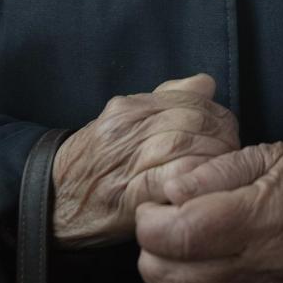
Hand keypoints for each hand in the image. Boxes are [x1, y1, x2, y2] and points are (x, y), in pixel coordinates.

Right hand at [51, 74, 236, 248]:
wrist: (49, 199)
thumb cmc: (95, 164)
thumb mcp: (124, 123)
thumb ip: (167, 100)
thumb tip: (206, 82)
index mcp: (130, 107)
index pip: (191, 99)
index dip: (219, 118)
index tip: (228, 136)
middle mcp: (127, 127)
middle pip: (194, 122)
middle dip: (222, 140)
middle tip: (233, 159)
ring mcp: (125, 160)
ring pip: (185, 148)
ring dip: (213, 163)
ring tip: (222, 177)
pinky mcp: (127, 195)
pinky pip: (171, 181)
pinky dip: (192, 184)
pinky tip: (201, 192)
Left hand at [134, 141, 282, 282]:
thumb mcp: (261, 156)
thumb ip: (213, 171)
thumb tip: (170, 191)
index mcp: (258, 217)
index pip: (184, 233)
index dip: (152, 224)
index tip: (152, 210)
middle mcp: (262, 264)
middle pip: (180, 277)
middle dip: (151, 255)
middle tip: (157, 233)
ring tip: (172, 258)